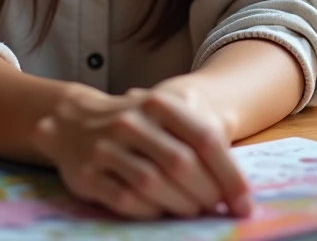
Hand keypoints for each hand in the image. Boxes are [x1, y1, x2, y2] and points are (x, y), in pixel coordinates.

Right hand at [32, 80, 252, 220]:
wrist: (71, 120)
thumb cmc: (134, 122)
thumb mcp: (165, 114)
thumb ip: (199, 136)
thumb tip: (238, 182)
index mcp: (157, 104)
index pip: (203, 138)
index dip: (229, 174)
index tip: (244, 203)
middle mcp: (131, 122)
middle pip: (181, 163)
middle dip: (207, 193)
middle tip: (217, 209)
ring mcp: (107, 147)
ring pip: (152, 183)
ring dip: (180, 205)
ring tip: (193, 211)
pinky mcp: (89, 174)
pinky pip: (125, 200)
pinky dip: (149, 211)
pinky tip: (161, 212)